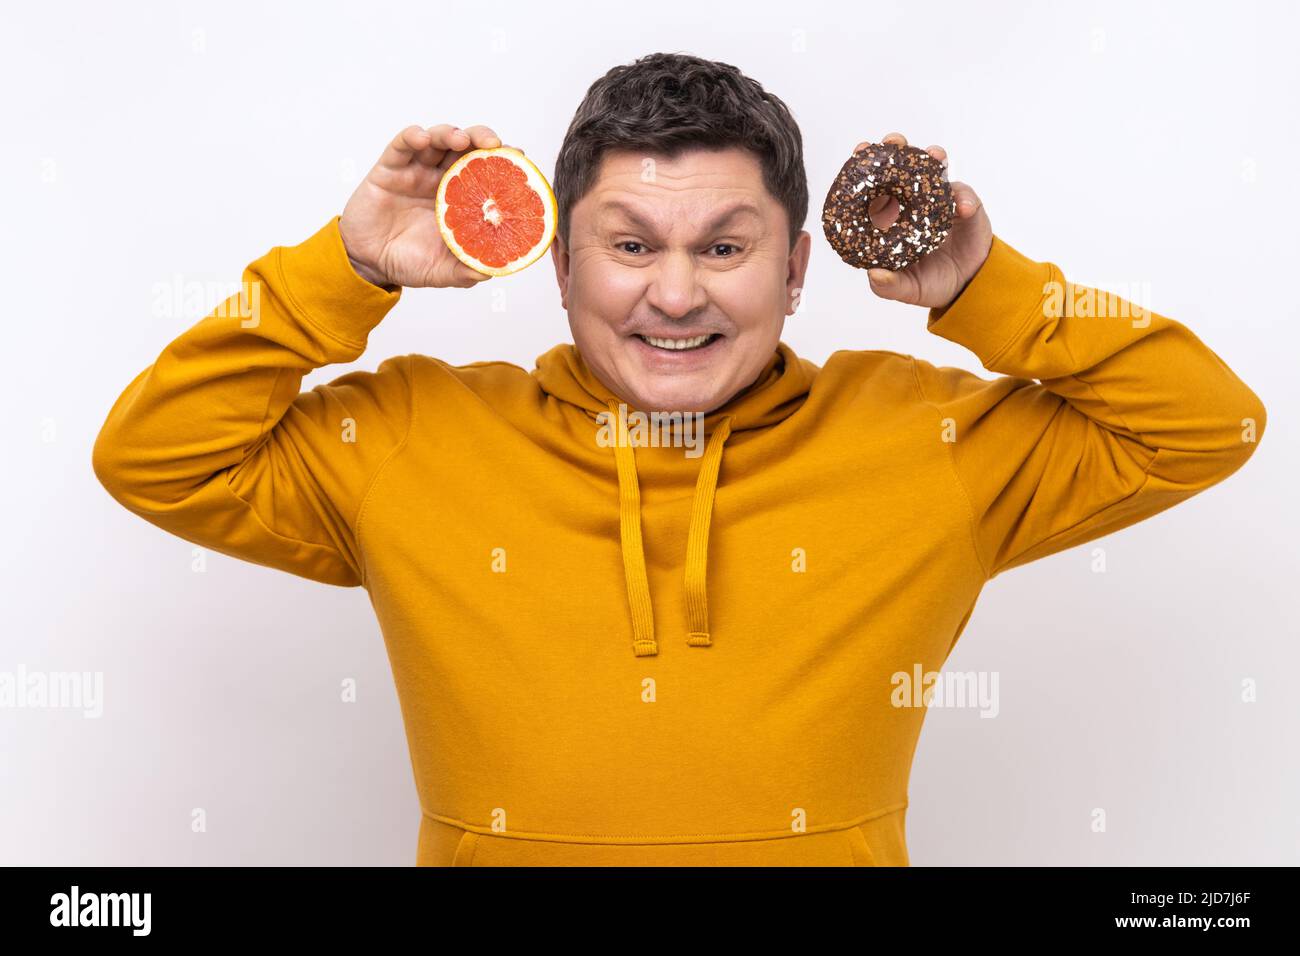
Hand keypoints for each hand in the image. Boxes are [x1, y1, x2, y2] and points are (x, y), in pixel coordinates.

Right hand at [339, 124, 509, 288]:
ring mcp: (415, 170)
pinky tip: (422, 138)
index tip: (519, 158)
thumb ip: (466, 270)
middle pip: (465, 147)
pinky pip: (401, 145)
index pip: (485, 171)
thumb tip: (492, 271)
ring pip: (437, 138)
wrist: (369, 264)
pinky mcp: (389, 168)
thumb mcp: (443, 272)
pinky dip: (413, 136)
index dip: (502, 161)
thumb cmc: (409, 262)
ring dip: (451, 133)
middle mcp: (440, 178)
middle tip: (494, 144)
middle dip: (481, 138)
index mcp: (460, 198)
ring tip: (461, 140)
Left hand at [857, 132, 992, 309]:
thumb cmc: (927, 282)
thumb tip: (874, 274)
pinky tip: (961, 207)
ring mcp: (939, 199)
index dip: (865, 168)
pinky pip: (965, 196)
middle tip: (894, 141)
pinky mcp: (966, 206)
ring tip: (934, 157)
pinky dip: (963, 199)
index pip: (873, 186)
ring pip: (935, 170)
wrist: (965, 286)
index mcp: (889, 217)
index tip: (859, 151)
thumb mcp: (905, 289)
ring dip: (933, 159)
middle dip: (896, 148)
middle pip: (902, 167)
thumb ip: (888, 285)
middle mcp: (912, 201)